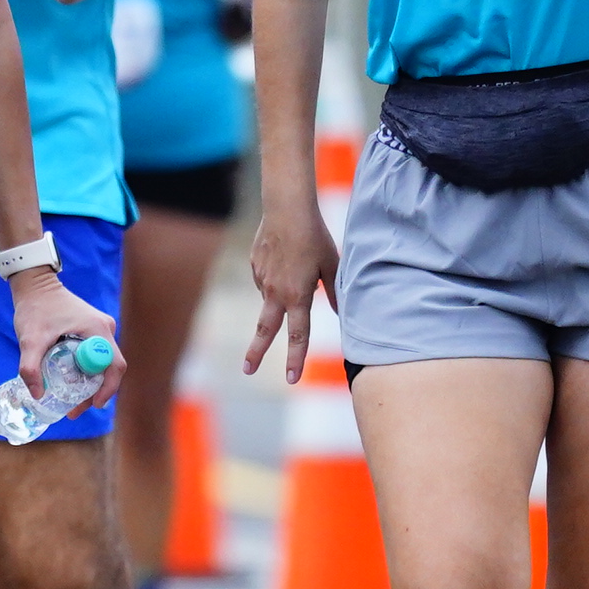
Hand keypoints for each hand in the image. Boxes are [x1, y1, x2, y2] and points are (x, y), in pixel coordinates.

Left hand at [9, 266, 121, 417]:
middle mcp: (105, 329)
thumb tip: (37, 394)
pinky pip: (95, 356)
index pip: (114, 365)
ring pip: (102, 363)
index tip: (94, 405)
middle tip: (74, 409)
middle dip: (95, 391)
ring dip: (90, 383)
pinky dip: (86, 371)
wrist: (34, 285)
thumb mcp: (30, 339)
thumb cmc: (35, 308)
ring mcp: (100, 329)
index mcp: (98, 330)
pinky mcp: (92, 329)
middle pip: (109, 368)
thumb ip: (30, 367)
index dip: (108, 388)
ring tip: (70, 400)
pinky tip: (70, 382)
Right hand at [241, 201, 340, 379]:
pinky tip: (283, 255)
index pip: (298, 335)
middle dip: (256, 352)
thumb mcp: (332, 266)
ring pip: (270, 296)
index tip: (291, 379)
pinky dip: (274, 275)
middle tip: (247, 370)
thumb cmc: (315, 236)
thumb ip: (335, 293)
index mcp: (297, 296)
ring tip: (296, 261)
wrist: (286, 209)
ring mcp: (261, 279)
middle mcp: (276, 292)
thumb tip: (341, 313)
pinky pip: (264, 279)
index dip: (295, 359)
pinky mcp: (253, 266)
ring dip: (280, 293)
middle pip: (264, 330)